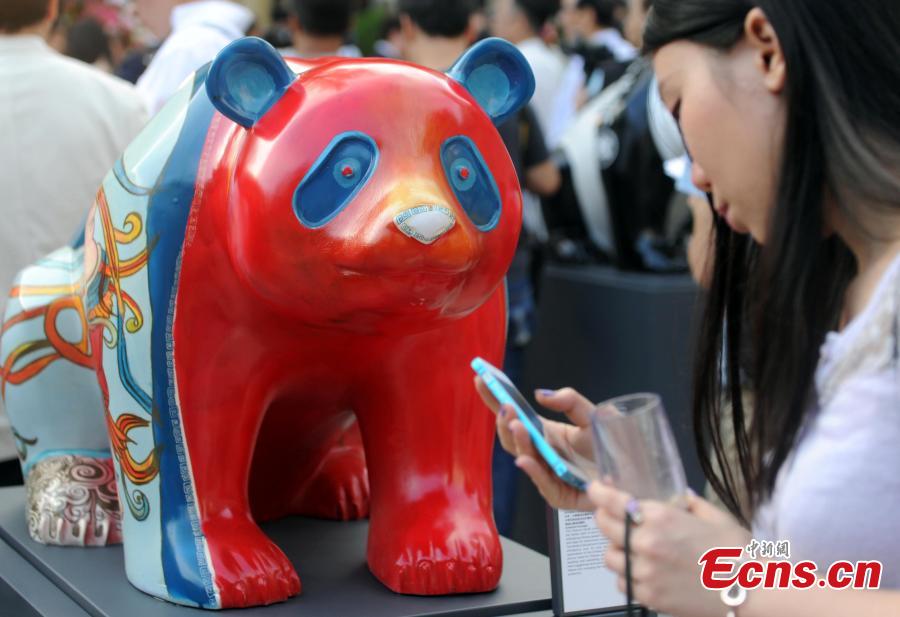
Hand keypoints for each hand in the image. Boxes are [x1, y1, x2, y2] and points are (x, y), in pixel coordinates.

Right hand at [474, 379, 614, 510]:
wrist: (634, 475)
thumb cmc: (611, 447)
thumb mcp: (591, 416)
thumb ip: (570, 401)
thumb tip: (540, 395)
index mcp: (545, 432)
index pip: (514, 415)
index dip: (495, 399)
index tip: (482, 379)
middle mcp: (541, 453)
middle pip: (512, 438)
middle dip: (505, 422)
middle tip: (505, 407)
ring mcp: (547, 475)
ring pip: (524, 457)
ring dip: (518, 441)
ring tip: (516, 424)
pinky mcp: (559, 495)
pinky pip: (542, 483)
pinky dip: (532, 470)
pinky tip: (525, 458)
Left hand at [588, 482, 751, 616]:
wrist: (753, 592)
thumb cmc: (737, 551)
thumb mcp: (714, 516)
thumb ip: (688, 503)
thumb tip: (677, 497)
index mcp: (660, 517)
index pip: (612, 501)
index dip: (598, 492)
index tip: (594, 488)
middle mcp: (646, 542)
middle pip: (604, 527)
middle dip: (607, 519)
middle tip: (618, 519)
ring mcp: (644, 572)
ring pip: (610, 557)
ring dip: (618, 551)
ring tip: (635, 549)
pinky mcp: (648, 597)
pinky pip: (623, 582)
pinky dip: (629, 576)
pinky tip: (646, 573)